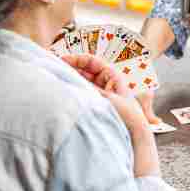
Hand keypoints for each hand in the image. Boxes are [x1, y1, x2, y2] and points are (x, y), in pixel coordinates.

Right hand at [63, 54, 159, 176]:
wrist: (135, 132)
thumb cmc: (127, 114)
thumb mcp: (106, 98)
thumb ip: (89, 88)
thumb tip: (71, 79)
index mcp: (112, 75)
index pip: (91, 61)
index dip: (76, 58)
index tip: (61, 60)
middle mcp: (105, 82)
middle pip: (83, 70)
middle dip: (69, 69)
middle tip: (54, 70)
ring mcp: (100, 93)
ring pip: (81, 82)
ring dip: (70, 81)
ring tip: (56, 82)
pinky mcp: (96, 104)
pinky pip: (82, 94)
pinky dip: (73, 92)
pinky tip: (63, 93)